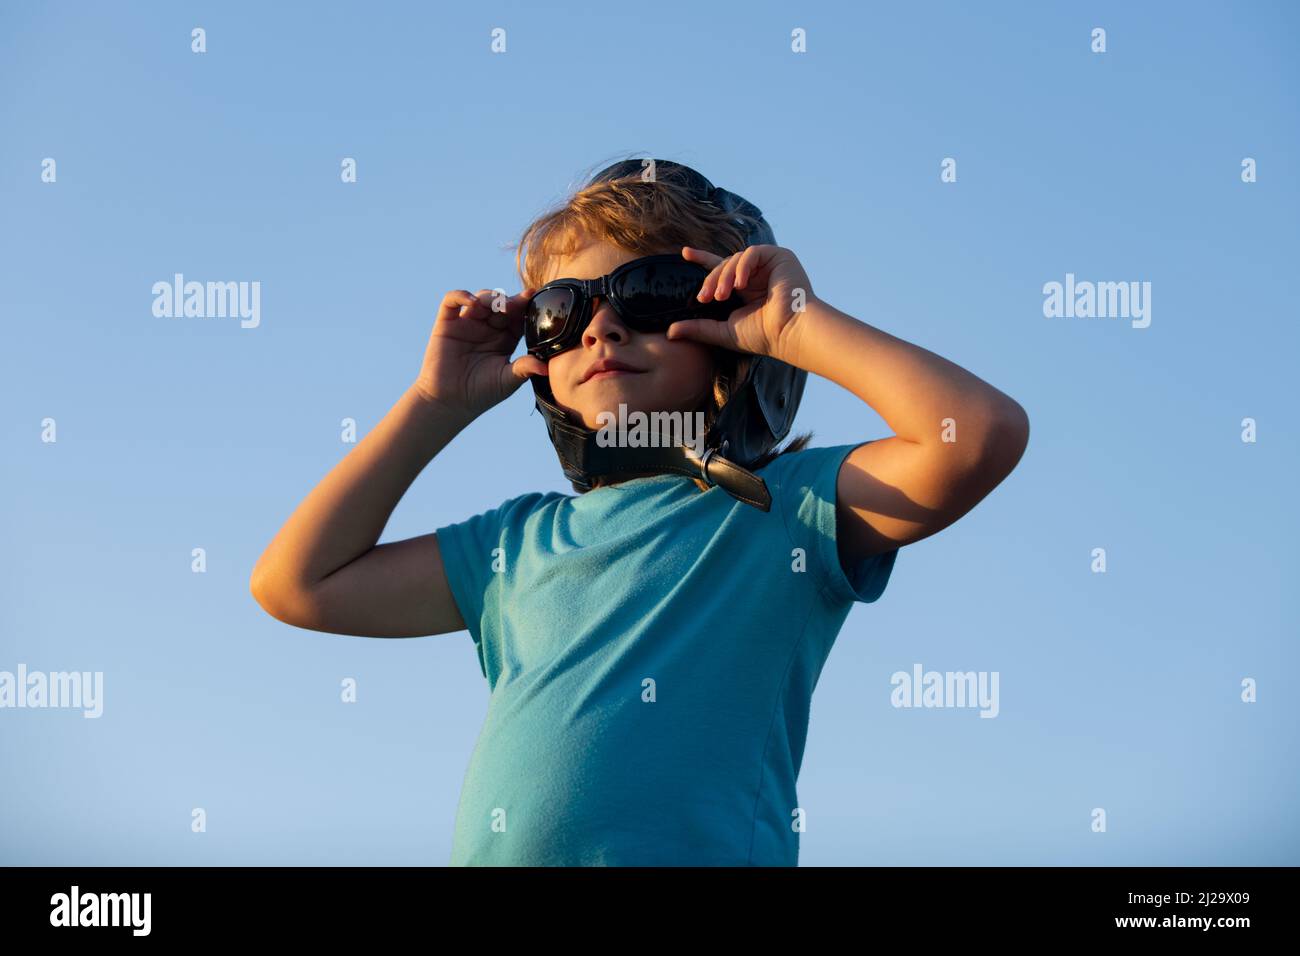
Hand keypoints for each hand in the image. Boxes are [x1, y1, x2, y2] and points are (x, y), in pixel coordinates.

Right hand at [412, 286, 547, 418]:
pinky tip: (473, 302)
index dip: (525, 307)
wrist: (450, 402)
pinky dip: (461, 295)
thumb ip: (524, 368)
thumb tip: (547, 368)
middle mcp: (487, 328)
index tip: (533, 297)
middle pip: (501, 304)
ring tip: (497, 306)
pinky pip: (452, 300)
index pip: (517, 317)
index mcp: (505, 338)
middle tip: (515, 305)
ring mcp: (467, 323)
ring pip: (481, 298)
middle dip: (509, 301)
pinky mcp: (446, 323)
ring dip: (490, 297)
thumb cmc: (481, 393)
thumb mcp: (507, 380)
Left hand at [667, 245, 815, 365]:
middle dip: (711, 279)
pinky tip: (740, 284)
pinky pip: (752, 253)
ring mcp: (768, 266)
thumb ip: (698, 329)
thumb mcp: (724, 332)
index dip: (702, 260)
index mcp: (745, 290)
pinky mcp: (779, 257)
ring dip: (724, 276)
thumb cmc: (763, 336)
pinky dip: (742, 266)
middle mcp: (756, 276)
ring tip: (721, 296)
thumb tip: (670, 332)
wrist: (790, 333)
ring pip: (735, 259)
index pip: (720, 270)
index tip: (685, 253)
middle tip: (704, 298)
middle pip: (724, 265)